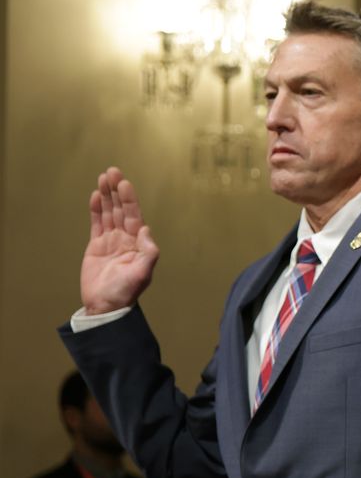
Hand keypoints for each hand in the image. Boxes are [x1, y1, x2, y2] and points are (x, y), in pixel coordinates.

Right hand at [81, 168, 159, 315]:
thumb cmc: (125, 292)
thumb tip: (145, 229)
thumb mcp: (142, 273)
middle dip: (117, 191)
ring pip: (108, 213)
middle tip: (112, 171)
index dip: (129, 199)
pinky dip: (96, 210)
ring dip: (106, 196)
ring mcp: (111, 241)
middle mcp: (126, 238)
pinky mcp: (97, 246)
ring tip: (102, 178)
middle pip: (121, 209)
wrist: (105, 306)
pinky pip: (96, 224)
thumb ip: (148, 252)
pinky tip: (95, 196)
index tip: (123, 183)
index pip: (133, 215)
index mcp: (138, 243)